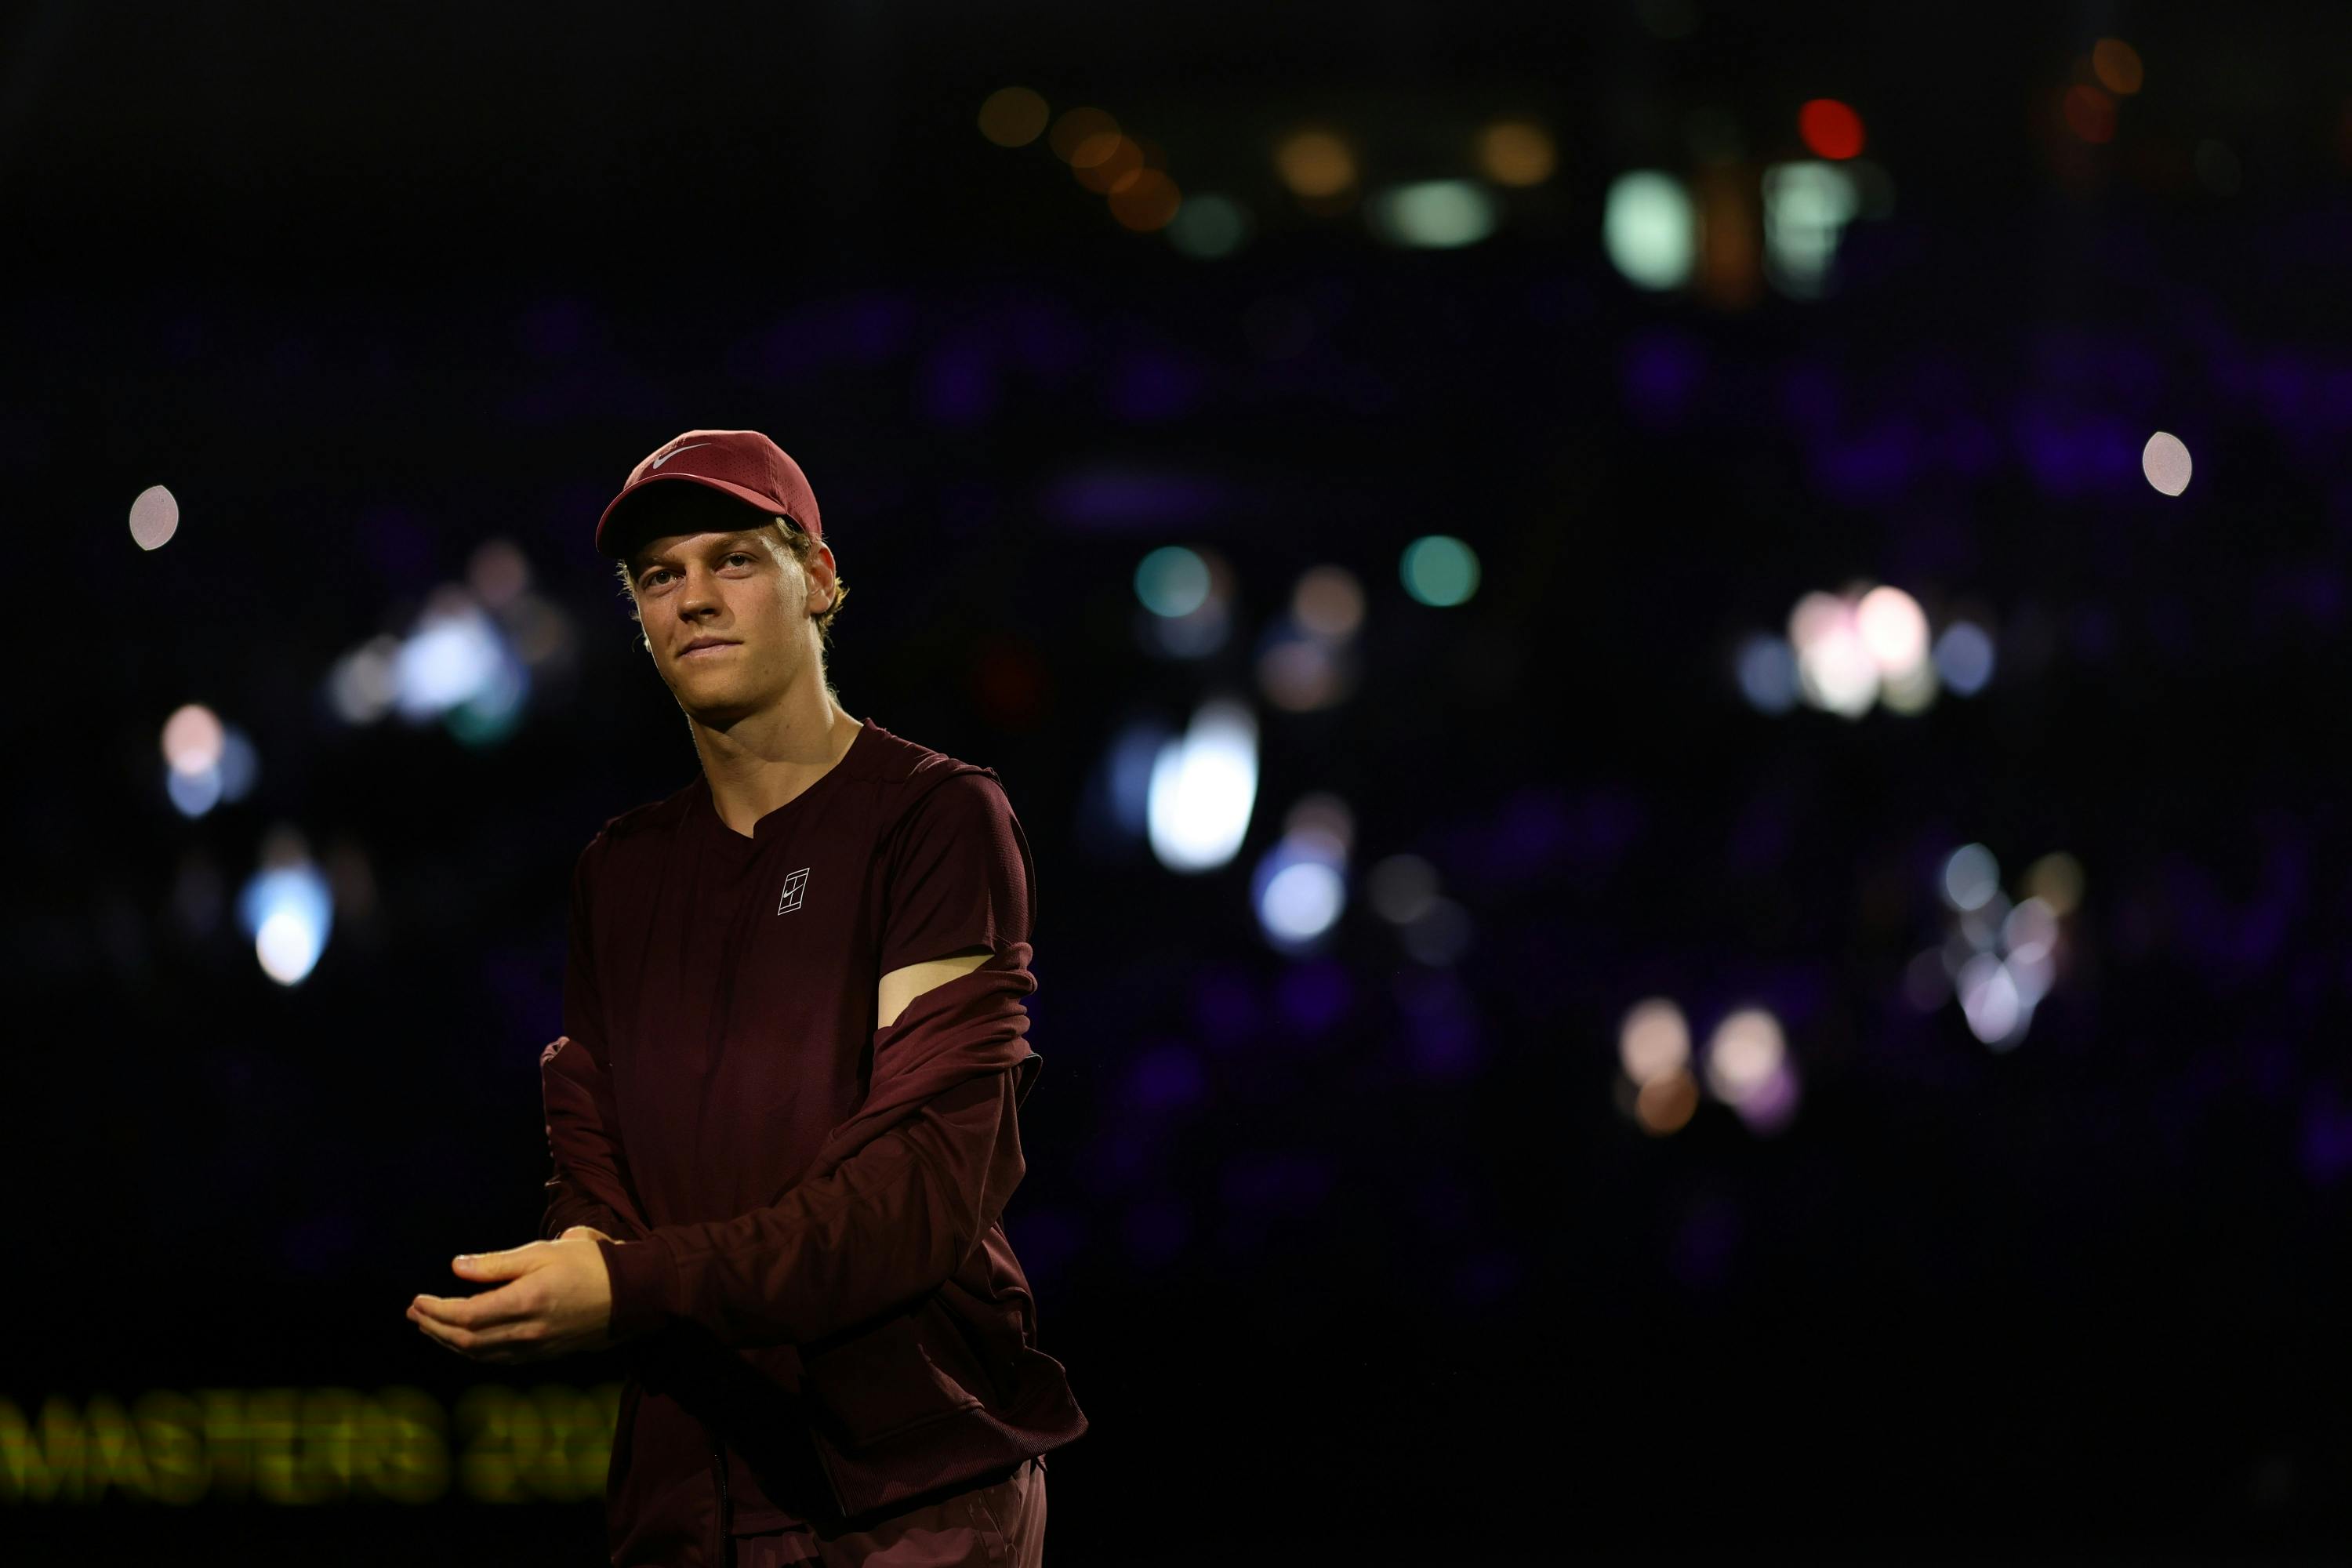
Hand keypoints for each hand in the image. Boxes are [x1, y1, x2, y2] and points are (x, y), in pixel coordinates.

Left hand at [406, 1231, 617, 1362]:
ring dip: (449, 1341)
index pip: (465, 1316)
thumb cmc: (589, 1264)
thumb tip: (456, 1267)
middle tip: (415, 1312)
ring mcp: (535, 1348)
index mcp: (525, 1302)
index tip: (418, 1299)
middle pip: (466, 1340)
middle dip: (434, 1328)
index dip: (436, 1310)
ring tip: (430, 1325)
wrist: (632, 1294)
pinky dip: (472, 1350)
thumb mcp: (543, 1252)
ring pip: (479, 1354)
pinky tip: (464, 1339)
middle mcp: (526, 1332)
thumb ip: (497, 1264)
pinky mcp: (543, 1354)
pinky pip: (497, 1359)